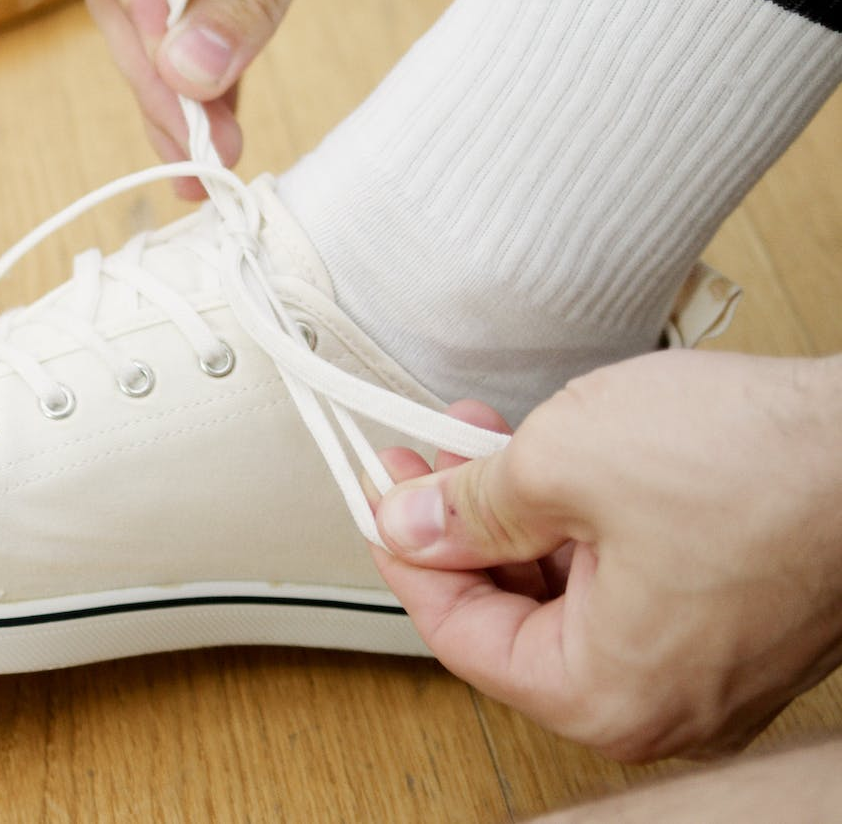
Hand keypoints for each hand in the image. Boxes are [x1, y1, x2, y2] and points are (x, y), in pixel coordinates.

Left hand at [369, 351, 841, 762]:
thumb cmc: (761, 466)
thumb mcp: (561, 463)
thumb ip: (468, 506)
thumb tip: (413, 523)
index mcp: (606, 696)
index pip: (459, 637)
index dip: (407, 555)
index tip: (381, 495)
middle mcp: (663, 705)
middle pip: (514, 619)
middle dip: (466, 526)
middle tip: (428, 453)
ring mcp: (709, 668)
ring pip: (574, 595)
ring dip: (523, 516)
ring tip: (494, 438)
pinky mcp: (742, 622)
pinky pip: (634, 583)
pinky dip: (589, 524)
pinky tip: (566, 460)